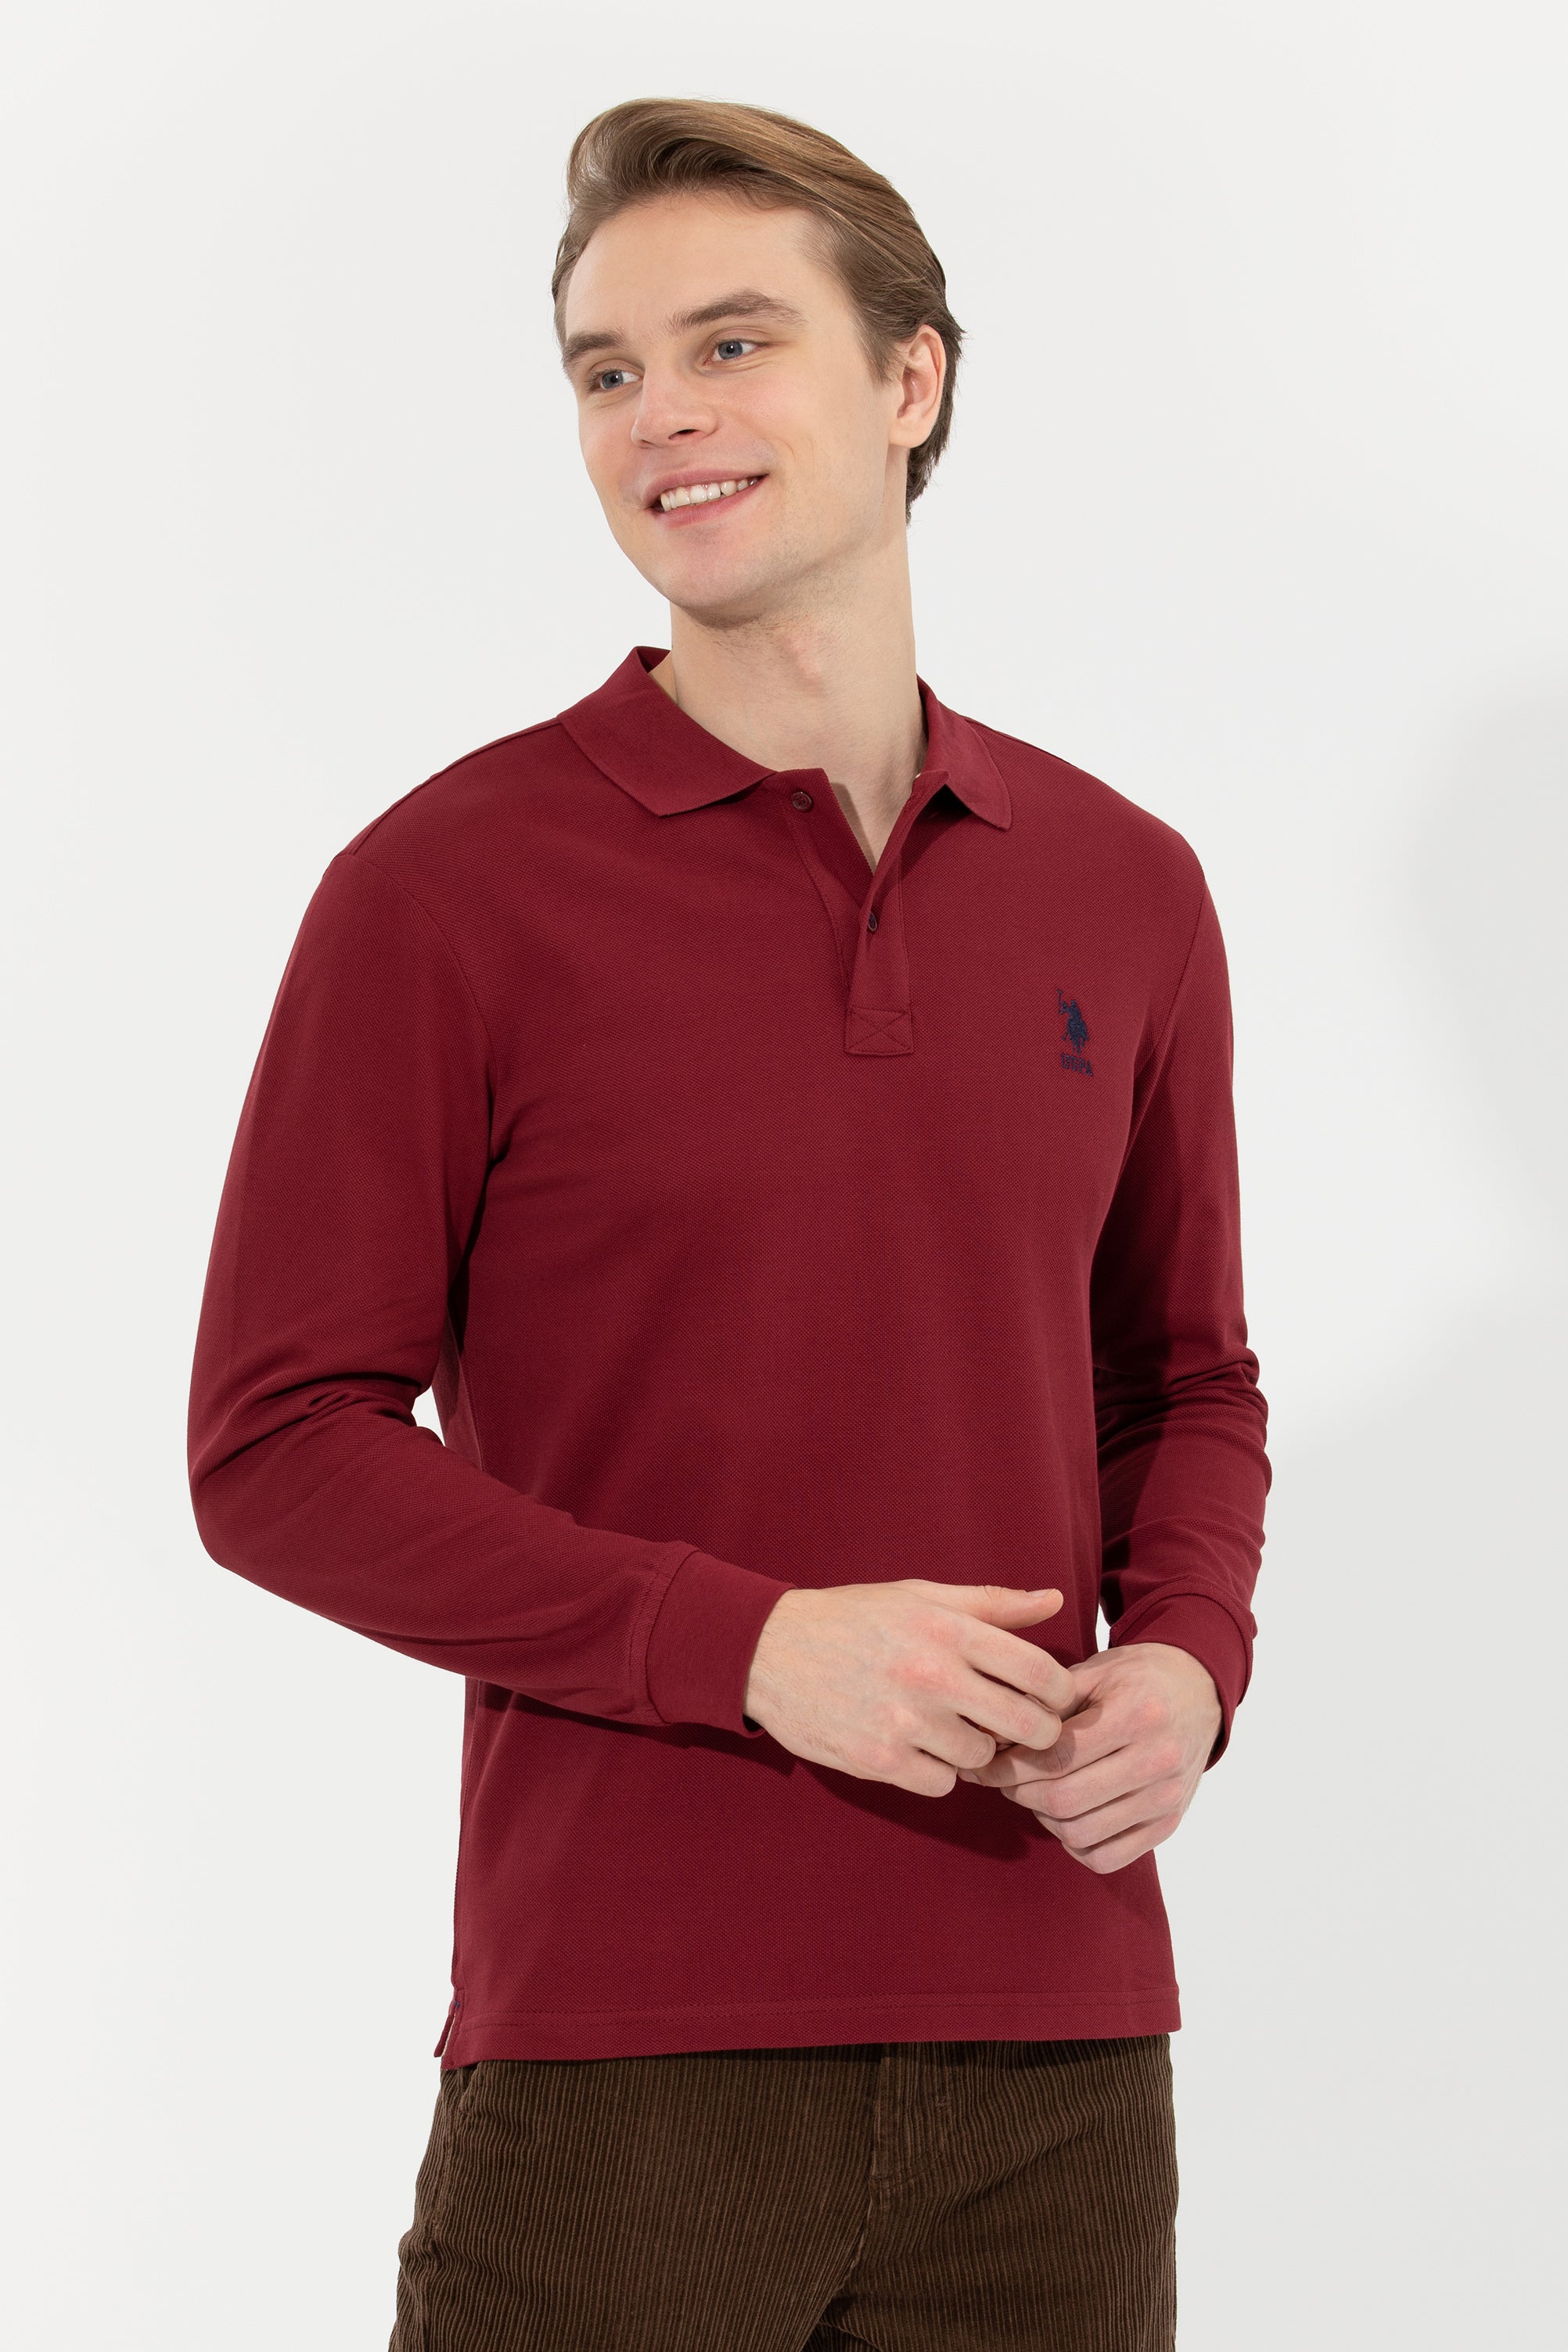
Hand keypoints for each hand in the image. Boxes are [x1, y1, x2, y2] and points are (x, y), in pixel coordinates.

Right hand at [742, 1582, 1079, 1797]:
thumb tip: (1056, 1601)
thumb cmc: (855, 1618)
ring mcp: (904, 1722)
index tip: (1053, 1700)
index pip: (1041, 1672)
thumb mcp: (920, 1596)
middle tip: (1022, 1730)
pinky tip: (917, 1747)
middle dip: (1035, 1733)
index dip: (1061, 1694)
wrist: (769, 1650)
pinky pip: (942, 1784)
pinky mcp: (878, 1760)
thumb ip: (992, 1603)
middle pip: (1026, 1726)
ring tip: (950, 1728)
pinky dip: (937, 1772)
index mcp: (948, 1629)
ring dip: (975, 1750)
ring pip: (982, 1759)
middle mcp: (931, 1675)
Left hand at [955, 1642, 1221, 1872]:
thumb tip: (993, 1738)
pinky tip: (1067, 1816)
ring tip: (1034, 1792)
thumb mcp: (1094, 1671)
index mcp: (1137, 1714)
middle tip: (1003, 1777)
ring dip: (1043, 1818)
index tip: (983, 1763)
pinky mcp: (1169, 1824)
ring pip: (1080, 1833)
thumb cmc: (1137, 1676)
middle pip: (1064, 1800)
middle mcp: (1158, 1760)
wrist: (1198, 1690)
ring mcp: (1166, 1798)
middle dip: (1019, 1792)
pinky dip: (1074, 1844)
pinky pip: (1107, 1858)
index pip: (1056, 1756)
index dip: (1008, 1765)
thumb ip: (1046, 1703)